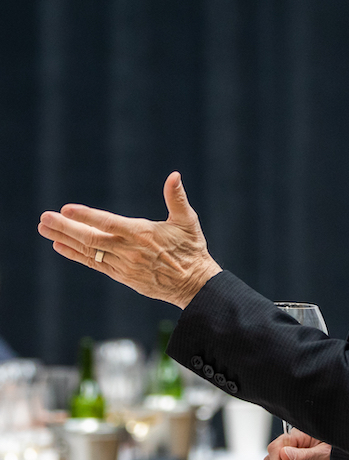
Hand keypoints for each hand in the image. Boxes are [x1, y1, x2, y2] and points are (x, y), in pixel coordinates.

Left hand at [37, 172, 221, 308]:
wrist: (193, 284)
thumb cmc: (192, 249)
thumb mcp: (187, 221)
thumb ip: (177, 197)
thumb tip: (174, 175)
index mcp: (143, 234)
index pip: (108, 224)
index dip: (86, 216)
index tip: (66, 209)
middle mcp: (129, 251)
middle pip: (91, 239)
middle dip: (65, 228)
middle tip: (45, 218)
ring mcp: (123, 265)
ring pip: (89, 252)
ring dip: (65, 240)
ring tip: (45, 230)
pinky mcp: (122, 276)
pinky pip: (95, 264)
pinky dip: (76, 255)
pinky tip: (61, 246)